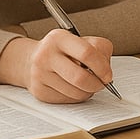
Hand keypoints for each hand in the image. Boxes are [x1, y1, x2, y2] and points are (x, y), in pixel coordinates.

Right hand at [0, 31, 114, 103]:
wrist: (31, 60)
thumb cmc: (62, 50)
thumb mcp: (81, 40)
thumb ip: (99, 49)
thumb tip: (106, 71)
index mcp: (59, 38)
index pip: (87, 53)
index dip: (102, 67)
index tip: (108, 75)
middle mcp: (46, 55)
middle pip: (80, 78)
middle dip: (97, 84)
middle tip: (101, 83)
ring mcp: (40, 75)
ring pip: (76, 93)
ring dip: (88, 92)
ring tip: (86, 83)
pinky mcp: (40, 92)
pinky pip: (68, 100)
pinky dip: (77, 97)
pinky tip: (73, 87)